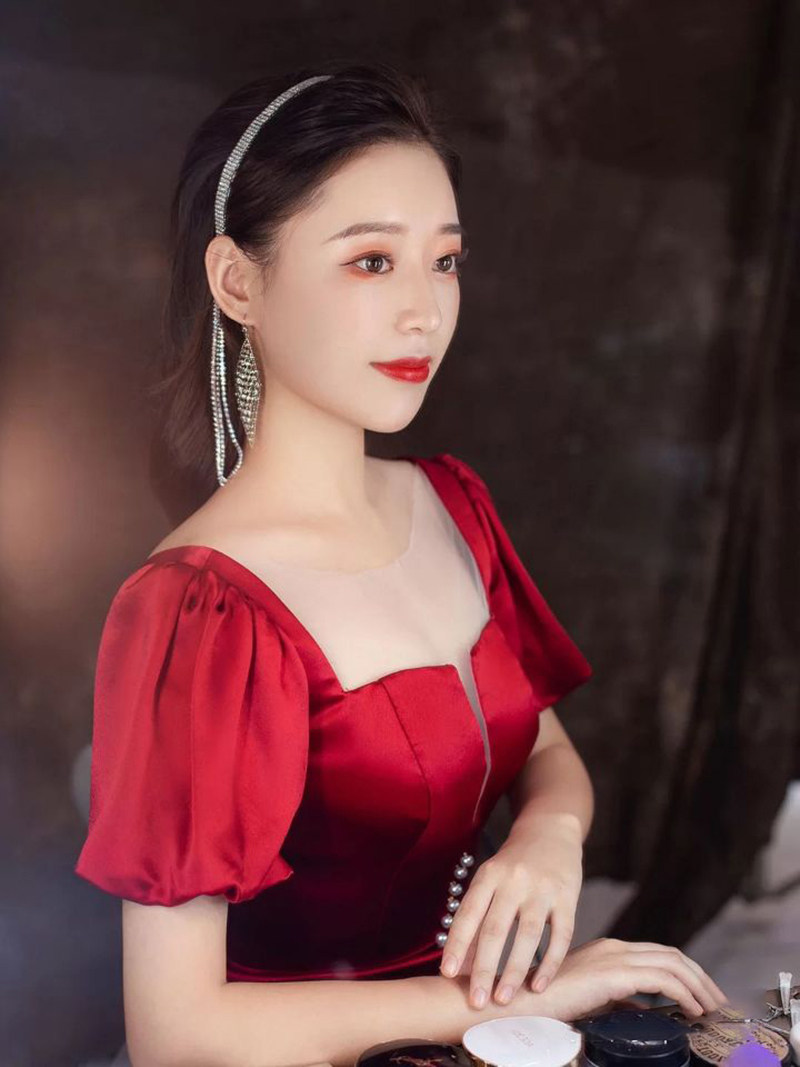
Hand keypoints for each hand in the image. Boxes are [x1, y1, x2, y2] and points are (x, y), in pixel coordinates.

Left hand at [440, 813, 583, 1008]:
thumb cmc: (514, 864)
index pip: (468, 913)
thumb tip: (459, 966)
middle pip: (495, 929)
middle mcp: (514, 880)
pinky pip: (560, 936)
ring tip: (504, 1000)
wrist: (551, 831)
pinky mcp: (568, 898)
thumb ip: (477, 919)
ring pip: (526, 935)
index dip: (456, 944)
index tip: (446, 974)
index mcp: (489, 875)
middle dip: (483, 968)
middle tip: (475, 1001)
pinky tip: (539, 986)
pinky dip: (549, 964)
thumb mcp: (491, 881)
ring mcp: (542, 889)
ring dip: (514, 972)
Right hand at [531, 937, 730, 1020]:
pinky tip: (692, 1009)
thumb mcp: (592, 999)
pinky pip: (661, 979)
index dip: (687, 973)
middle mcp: (615, 947)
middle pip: (672, 955)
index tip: (703, 995)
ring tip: (712, 1007)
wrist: (521, 1001)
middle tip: (718, 1001)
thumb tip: (644, 1011)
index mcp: (609, 950)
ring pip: (672, 964)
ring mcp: (614, 957)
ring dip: (698, 986)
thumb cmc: (549, 1003)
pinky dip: (683, 993)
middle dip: (700, 977)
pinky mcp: (613, 973)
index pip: (659, 955)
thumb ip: (618, 1001)